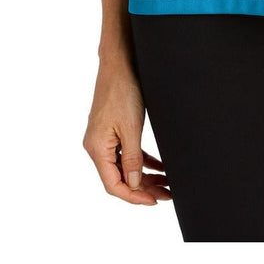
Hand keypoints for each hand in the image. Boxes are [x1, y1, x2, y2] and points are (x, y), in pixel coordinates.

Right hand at [83, 59, 172, 205]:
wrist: (119, 63)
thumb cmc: (123, 91)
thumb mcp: (131, 128)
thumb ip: (132, 159)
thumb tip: (134, 185)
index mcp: (97, 149)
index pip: (114, 185)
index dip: (134, 196)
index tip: (154, 201)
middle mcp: (97, 147)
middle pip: (119, 178)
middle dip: (143, 188)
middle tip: (166, 193)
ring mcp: (104, 138)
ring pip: (124, 166)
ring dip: (144, 176)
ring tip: (165, 183)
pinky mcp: (111, 130)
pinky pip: (126, 153)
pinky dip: (141, 160)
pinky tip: (158, 166)